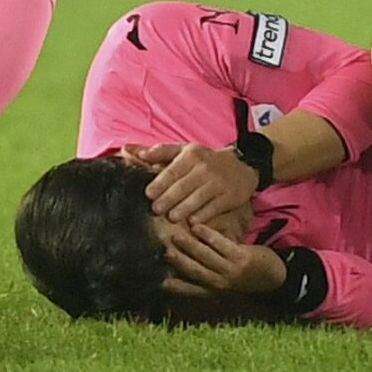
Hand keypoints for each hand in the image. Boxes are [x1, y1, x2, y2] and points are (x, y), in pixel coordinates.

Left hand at [138, 142, 258, 222]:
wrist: (243, 165)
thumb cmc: (206, 160)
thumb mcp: (185, 151)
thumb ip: (158, 152)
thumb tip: (128, 150)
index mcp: (192, 156)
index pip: (172, 171)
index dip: (160, 183)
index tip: (149, 194)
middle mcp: (205, 169)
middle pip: (183, 187)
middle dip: (168, 199)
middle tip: (156, 210)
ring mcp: (219, 183)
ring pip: (197, 199)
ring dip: (183, 210)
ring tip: (173, 217)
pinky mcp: (230, 196)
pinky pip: (214, 208)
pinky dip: (203, 216)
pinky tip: (193, 222)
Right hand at [162, 223, 286, 297]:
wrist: (274, 276)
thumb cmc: (244, 276)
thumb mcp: (225, 282)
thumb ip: (207, 275)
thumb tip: (183, 266)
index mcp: (214, 291)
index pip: (190, 290)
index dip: (175, 287)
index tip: (159, 281)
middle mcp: (220, 284)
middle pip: (195, 271)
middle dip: (178, 262)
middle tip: (162, 251)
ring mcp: (230, 270)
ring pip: (205, 256)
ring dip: (189, 246)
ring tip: (175, 236)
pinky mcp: (241, 257)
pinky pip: (220, 244)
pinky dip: (208, 236)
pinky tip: (197, 227)